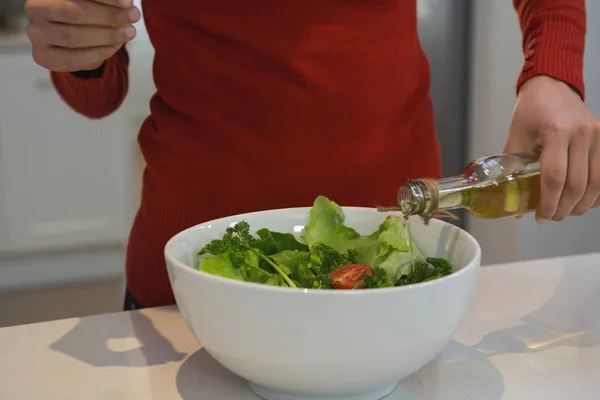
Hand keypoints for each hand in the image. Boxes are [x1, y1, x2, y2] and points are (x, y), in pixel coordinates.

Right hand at [25, 0, 140, 71]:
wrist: (75, 42)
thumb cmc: (88, 14)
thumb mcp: (95, 4)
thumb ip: (106, 2)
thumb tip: (127, 3)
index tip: (128, 2)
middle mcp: (34, 9)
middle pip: (73, 12)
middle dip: (108, 16)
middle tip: (133, 17)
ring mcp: (36, 34)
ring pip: (74, 37)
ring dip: (107, 35)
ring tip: (129, 32)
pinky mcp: (42, 56)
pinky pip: (74, 58)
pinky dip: (99, 52)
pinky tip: (115, 46)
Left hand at [505, 75, 599, 223]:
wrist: (552, 85)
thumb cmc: (530, 111)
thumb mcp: (516, 136)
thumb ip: (513, 169)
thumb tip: (513, 206)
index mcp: (555, 131)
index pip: (554, 177)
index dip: (548, 203)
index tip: (541, 217)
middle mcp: (581, 133)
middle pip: (578, 184)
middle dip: (564, 208)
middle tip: (552, 218)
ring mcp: (597, 134)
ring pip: (597, 182)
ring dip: (582, 204)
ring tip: (566, 212)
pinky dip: (598, 192)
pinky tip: (584, 201)